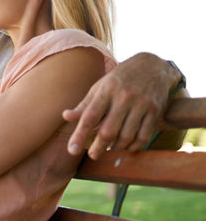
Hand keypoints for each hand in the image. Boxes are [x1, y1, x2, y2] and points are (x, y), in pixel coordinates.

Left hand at [63, 53, 179, 158]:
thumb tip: (65, 116)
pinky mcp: (155, 110)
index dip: (79, 135)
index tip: (71, 150)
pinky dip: (133, 146)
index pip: (89, 116)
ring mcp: (141, 104)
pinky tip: (127, 147)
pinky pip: (143, 136)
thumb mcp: (100, 87)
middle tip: (93, 155)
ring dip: (116, 147)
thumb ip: (84, 104)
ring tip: (110, 148)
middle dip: (99, 147)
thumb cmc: (120, 79)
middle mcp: (124, 97)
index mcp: (106, 90)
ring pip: (127, 136)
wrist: (152, 65)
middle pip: (108, 130)